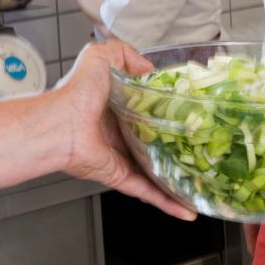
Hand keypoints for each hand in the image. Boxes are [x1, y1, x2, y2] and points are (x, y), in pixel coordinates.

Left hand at [50, 40, 195, 220]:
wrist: (61, 124)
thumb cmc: (76, 93)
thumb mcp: (100, 58)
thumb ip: (124, 54)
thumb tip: (148, 67)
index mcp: (114, 109)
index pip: (146, 112)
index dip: (166, 113)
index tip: (190, 114)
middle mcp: (117, 134)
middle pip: (153, 143)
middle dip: (176, 148)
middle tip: (203, 149)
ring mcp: (120, 157)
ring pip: (155, 172)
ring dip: (177, 180)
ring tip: (203, 185)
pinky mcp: (120, 176)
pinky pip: (148, 192)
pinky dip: (168, 203)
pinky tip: (187, 209)